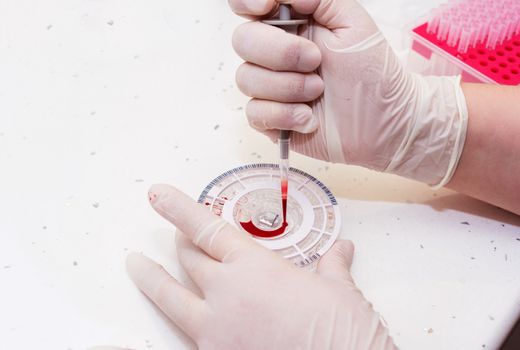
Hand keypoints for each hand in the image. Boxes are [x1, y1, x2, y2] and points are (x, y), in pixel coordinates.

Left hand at [125, 184, 396, 348]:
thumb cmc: (342, 332)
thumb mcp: (339, 291)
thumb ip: (332, 266)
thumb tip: (341, 252)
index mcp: (254, 268)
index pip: (206, 228)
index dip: (179, 208)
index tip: (159, 195)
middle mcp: (227, 294)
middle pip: (189, 259)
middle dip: (181, 242)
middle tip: (176, 235)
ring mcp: (215, 330)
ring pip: (171, 297)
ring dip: (151, 278)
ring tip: (136, 265)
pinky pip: (184, 336)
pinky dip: (176, 324)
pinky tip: (168, 323)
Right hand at [230, 0, 467, 186]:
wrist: (385, 122)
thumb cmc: (373, 72)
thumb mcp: (354, 23)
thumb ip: (319, 0)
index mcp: (291, 25)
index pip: (246, 6)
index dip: (246, 2)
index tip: (266, 7)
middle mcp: (275, 54)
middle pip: (243, 41)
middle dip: (280, 52)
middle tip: (315, 61)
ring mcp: (271, 88)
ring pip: (246, 79)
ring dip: (287, 87)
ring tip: (319, 91)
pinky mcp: (272, 119)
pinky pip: (254, 113)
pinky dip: (283, 115)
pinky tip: (309, 118)